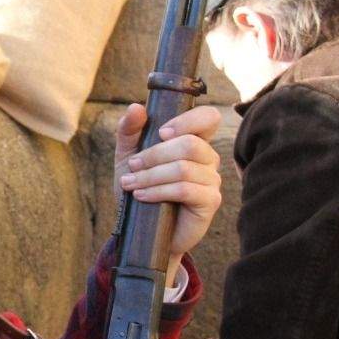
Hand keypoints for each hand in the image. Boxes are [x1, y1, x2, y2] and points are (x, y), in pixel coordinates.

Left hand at [114, 103, 222, 264]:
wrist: (143, 231)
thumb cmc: (140, 188)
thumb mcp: (127, 157)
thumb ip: (129, 131)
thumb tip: (137, 107)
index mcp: (193, 141)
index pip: (208, 117)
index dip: (187, 120)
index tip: (160, 133)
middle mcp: (208, 158)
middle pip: (190, 144)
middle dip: (154, 155)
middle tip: (132, 166)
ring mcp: (212, 180)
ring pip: (184, 168)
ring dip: (151, 175)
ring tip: (131, 184)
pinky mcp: (210, 201)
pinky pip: (185, 189)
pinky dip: (158, 191)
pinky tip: (142, 196)